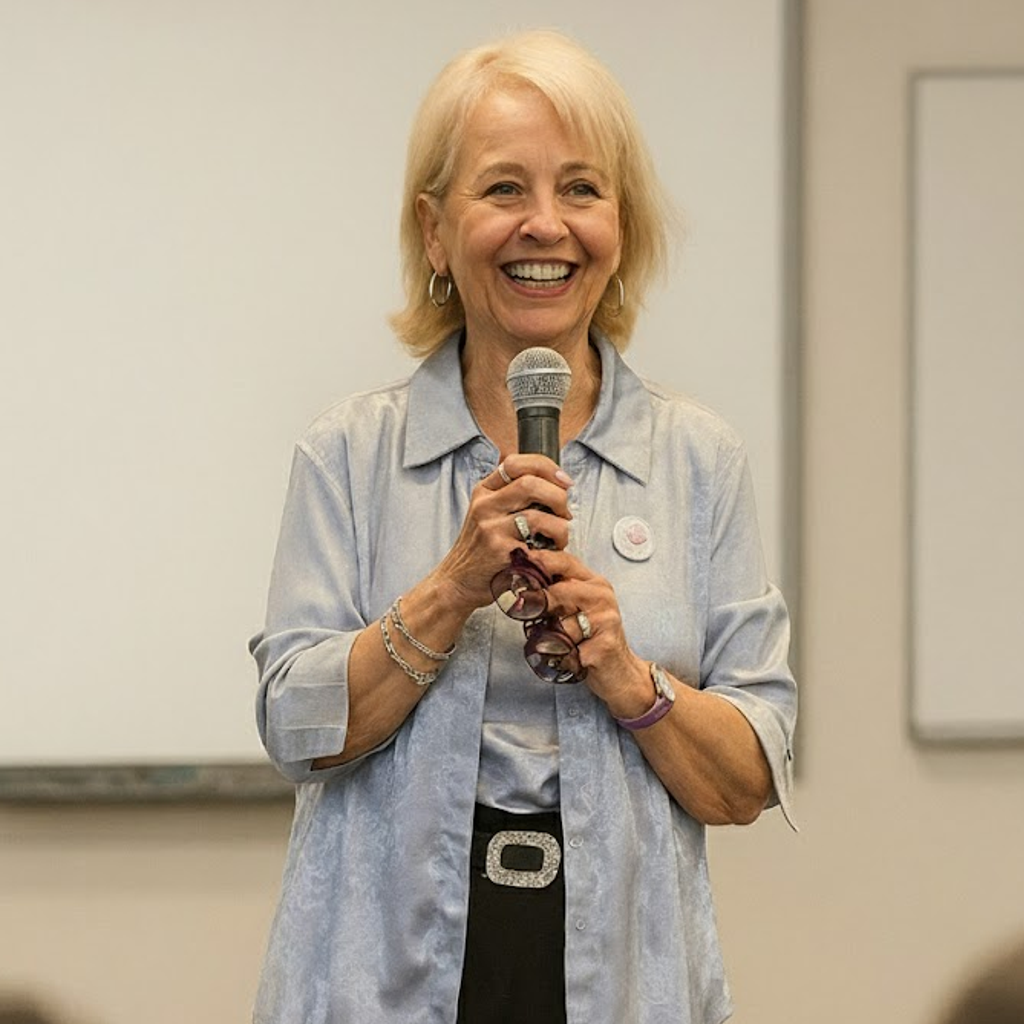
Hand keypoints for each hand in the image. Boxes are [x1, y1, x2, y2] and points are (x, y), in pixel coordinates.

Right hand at [427, 454, 573, 615]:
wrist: (457, 581)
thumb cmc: (481, 548)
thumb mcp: (487, 513)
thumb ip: (512, 495)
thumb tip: (555, 483)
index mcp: (484, 491)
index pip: (516, 463)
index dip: (547, 468)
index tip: (565, 482)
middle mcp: (484, 505)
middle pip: (530, 484)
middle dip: (558, 496)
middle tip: (565, 513)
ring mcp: (490, 528)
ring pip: (537, 516)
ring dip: (560, 529)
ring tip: (559, 540)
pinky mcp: (499, 553)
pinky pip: (536, 547)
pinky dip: (551, 553)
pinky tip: (549, 557)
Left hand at [525, 548, 649, 713]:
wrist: (620, 672)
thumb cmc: (594, 640)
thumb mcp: (577, 609)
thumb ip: (557, 592)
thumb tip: (524, 581)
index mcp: (595, 584)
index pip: (566, 561)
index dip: (541, 561)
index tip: (521, 562)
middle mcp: (602, 597)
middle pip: (558, 592)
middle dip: (540, 606)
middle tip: (533, 616)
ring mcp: (606, 619)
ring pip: (560, 623)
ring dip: (553, 639)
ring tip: (562, 644)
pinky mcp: (605, 643)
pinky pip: (568, 647)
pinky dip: (563, 656)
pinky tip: (572, 656)